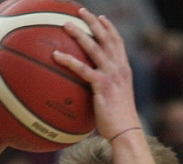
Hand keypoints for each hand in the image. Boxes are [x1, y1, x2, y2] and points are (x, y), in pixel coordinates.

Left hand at [54, 8, 139, 143]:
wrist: (126, 132)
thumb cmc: (119, 123)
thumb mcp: (116, 102)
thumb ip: (107, 91)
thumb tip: (93, 94)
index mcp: (124, 70)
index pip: (118, 42)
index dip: (109, 28)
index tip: (101, 18)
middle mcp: (119, 68)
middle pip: (106, 37)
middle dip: (93, 22)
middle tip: (80, 11)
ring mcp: (111, 75)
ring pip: (93, 47)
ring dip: (79, 33)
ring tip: (66, 25)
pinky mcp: (102, 85)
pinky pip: (82, 68)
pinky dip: (68, 60)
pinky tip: (56, 55)